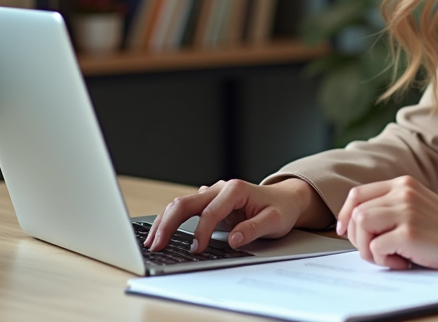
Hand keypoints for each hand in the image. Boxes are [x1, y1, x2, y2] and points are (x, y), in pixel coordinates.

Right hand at [144, 177, 330, 253]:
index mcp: (235, 189)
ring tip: (152, 241)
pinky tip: (161, 234)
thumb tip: (233, 239)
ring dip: (164, 222)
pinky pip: (184, 209)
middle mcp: (219, 188)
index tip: (195, 249)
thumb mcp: (274, 221)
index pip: (211, 211)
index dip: (201, 232)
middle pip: (186, 203)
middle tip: (157, 244)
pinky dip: (170, 221)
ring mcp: (212, 194)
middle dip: (168, 224)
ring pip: (180, 204)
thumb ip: (253, 229)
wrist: (285, 200)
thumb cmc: (280, 209)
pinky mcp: (208, 203)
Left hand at [336, 176, 437, 269]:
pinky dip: (384, 261)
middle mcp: (402, 192)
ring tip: (390, 256)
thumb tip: (355, 223)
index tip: (346, 231)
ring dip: (368, 248)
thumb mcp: (417, 206)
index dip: (345, 214)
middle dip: (357, 237)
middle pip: (355, 211)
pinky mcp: (409, 232)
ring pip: (360, 225)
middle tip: (376, 251)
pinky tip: (404, 262)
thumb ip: (392, 205)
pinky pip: (375, 248)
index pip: (357, 193)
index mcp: (403, 183)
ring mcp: (406, 211)